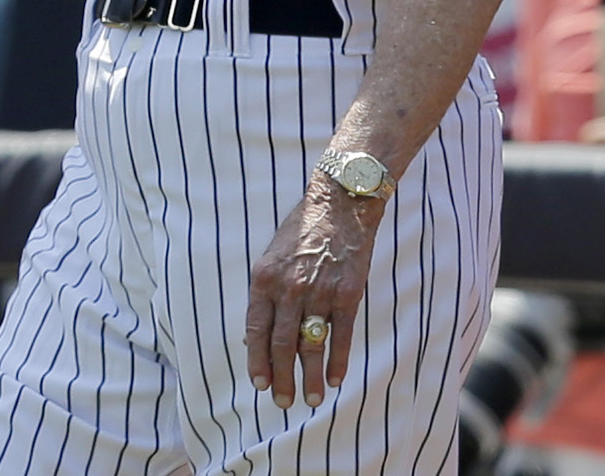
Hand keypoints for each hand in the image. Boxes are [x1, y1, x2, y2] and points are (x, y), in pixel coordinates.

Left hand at [244, 173, 384, 409]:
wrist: (341, 202)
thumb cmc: (305, 227)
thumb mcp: (273, 254)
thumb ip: (266, 292)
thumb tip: (258, 332)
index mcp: (264, 278)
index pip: (256, 331)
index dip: (257, 361)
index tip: (260, 384)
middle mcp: (289, 288)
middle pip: (282, 344)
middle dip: (281, 377)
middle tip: (283, 402)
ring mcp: (319, 292)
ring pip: (311, 345)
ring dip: (309, 376)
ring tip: (309, 399)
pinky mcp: (348, 293)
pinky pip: (340, 335)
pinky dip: (337, 360)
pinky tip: (334, 378)